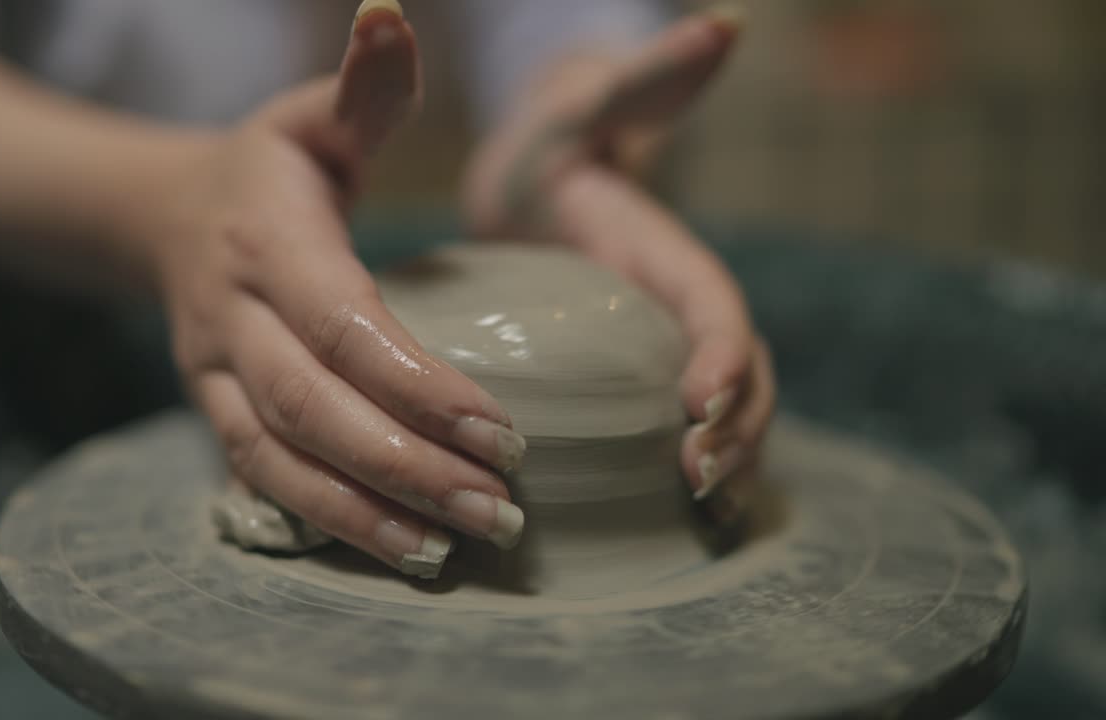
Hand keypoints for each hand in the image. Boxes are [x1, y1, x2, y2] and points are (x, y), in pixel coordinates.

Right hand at [153, 0, 525, 578]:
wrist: (162, 219)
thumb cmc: (265, 167)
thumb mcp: (312, 117)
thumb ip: (364, 86)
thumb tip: (394, 14)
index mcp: (266, 242)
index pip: (344, 326)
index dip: (417, 384)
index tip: (504, 430)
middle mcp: (231, 319)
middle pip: (315, 409)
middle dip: (407, 466)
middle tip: (502, 509)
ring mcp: (213, 375)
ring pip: (282, 460)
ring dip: (367, 513)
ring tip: (455, 550)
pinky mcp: (213, 414)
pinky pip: (264, 482)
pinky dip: (328, 523)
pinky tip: (403, 551)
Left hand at [463, 6, 774, 520]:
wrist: (536, 186)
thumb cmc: (550, 147)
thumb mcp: (584, 110)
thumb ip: (641, 82)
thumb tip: (726, 25)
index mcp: (667, 255)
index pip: (715, 306)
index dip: (721, 354)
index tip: (699, 402)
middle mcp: (678, 308)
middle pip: (740, 373)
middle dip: (737, 428)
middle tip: (699, 478)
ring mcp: (663, 347)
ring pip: (725, 412)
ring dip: (727, 461)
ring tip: (703, 509)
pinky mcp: (637, 378)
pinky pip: (682, 432)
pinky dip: (696, 472)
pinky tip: (684, 519)